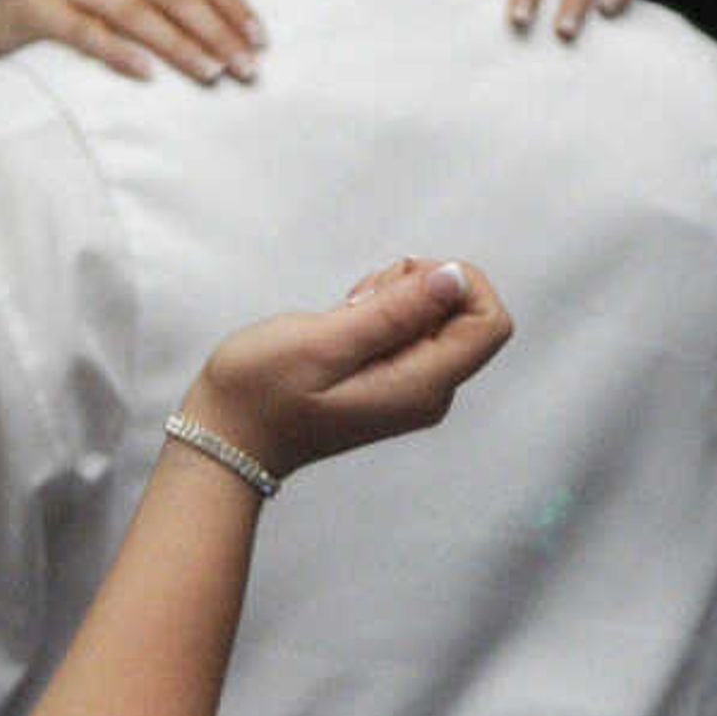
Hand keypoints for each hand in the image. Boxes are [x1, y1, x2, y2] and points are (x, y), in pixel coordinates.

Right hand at [0, 0, 258, 84]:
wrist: (5, 29)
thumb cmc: (85, 1)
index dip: (230, 3)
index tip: (260, 40)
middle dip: (213, 31)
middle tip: (245, 68)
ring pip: (133, 12)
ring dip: (177, 45)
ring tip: (210, 73)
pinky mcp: (33, 9)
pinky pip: (83, 31)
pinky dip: (118, 51)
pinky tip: (148, 74)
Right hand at [179, 257, 513, 485]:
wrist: (226, 437)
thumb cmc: (261, 392)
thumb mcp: (325, 342)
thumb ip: (396, 311)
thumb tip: (455, 278)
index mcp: (423, 386)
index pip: (490, 323)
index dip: (460, 285)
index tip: (404, 281)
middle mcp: (430, 390)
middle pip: (465, 314)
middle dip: (419, 288)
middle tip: (360, 302)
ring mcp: (413, 386)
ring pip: (436, 315)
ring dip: (394, 298)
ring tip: (344, 317)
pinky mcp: (393, 377)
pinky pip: (410, 328)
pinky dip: (381, 311)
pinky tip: (342, 325)